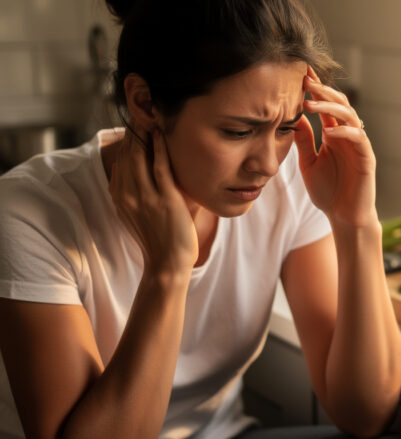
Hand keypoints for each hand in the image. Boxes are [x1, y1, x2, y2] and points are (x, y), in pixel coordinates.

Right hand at [108, 125, 197, 275]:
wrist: (167, 263)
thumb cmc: (159, 237)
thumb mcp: (137, 213)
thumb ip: (135, 191)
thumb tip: (134, 170)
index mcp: (120, 197)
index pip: (120, 161)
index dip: (126, 140)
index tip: (134, 123)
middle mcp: (128, 195)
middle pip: (127, 154)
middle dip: (133, 131)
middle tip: (142, 110)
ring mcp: (145, 197)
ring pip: (140, 157)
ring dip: (144, 133)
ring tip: (150, 114)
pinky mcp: (164, 200)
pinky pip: (160, 167)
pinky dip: (160, 148)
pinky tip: (161, 133)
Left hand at [294, 66, 377, 227]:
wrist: (344, 217)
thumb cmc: (328, 192)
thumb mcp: (309, 163)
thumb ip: (304, 141)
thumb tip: (293, 117)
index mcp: (334, 134)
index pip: (326, 106)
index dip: (316, 90)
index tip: (301, 74)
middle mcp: (347, 135)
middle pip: (339, 103)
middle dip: (323, 90)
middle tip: (306, 80)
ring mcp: (358, 145)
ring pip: (349, 115)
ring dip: (331, 106)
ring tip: (311, 103)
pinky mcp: (367, 158)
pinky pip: (358, 138)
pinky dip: (344, 132)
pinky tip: (328, 132)